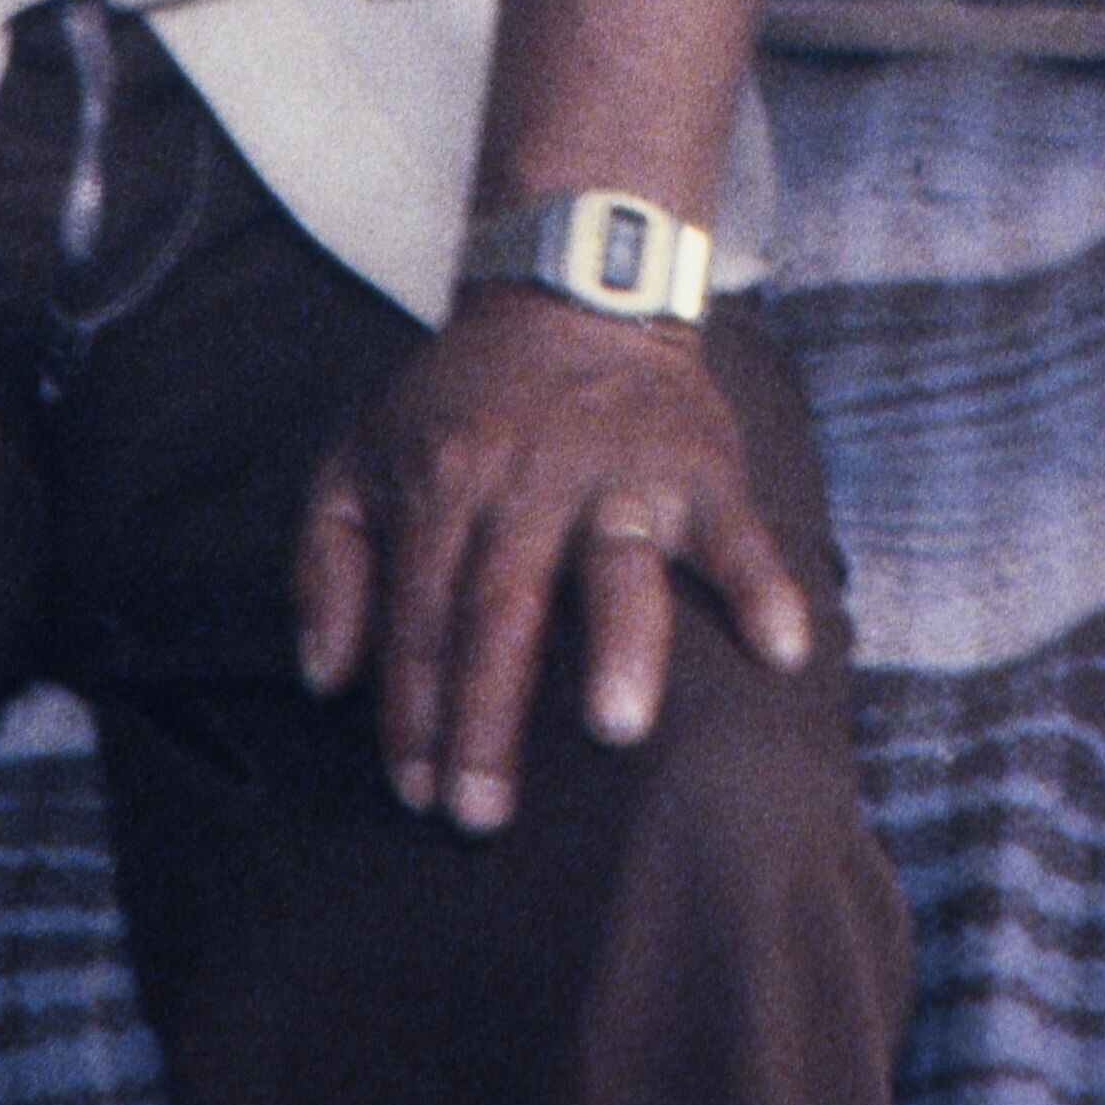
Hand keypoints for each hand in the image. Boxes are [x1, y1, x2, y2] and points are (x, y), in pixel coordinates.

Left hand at [293, 292, 822, 833]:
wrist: (576, 290)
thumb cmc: (462, 403)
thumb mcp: (361, 454)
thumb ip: (327, 564)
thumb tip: (323, 680)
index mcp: (442, 480)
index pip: (419, 613)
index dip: (412, 708)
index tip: (416, 793)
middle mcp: (529, 478)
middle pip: (501, 608)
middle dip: (487, 716)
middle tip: (481, 814)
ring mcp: (621, 473)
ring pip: (618, 565)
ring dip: (620, 645)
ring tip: (616, 728)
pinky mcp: (702, 465)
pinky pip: (737, 531)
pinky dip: (762, 585)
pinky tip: (781, 650)